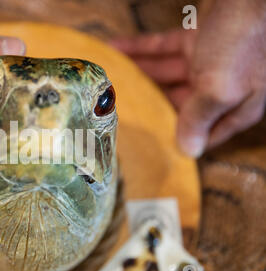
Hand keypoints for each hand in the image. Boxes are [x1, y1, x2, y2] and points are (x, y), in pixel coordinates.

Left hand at [111, 0, 265, 156]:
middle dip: (150, 105)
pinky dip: (139, 48)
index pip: (204, 132)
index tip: (148, 145)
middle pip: (178, 103)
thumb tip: (189, 150)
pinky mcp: (196, 37)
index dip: (179, 138)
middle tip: (117, 110)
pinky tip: (116, 50)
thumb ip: (201, 117)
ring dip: (138, 75)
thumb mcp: (221, 88)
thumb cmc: (244, 41)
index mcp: (234, 105)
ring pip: (164, 73)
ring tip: (108, 80)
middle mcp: (221, 86)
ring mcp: (208, 60)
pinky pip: (162, 46)